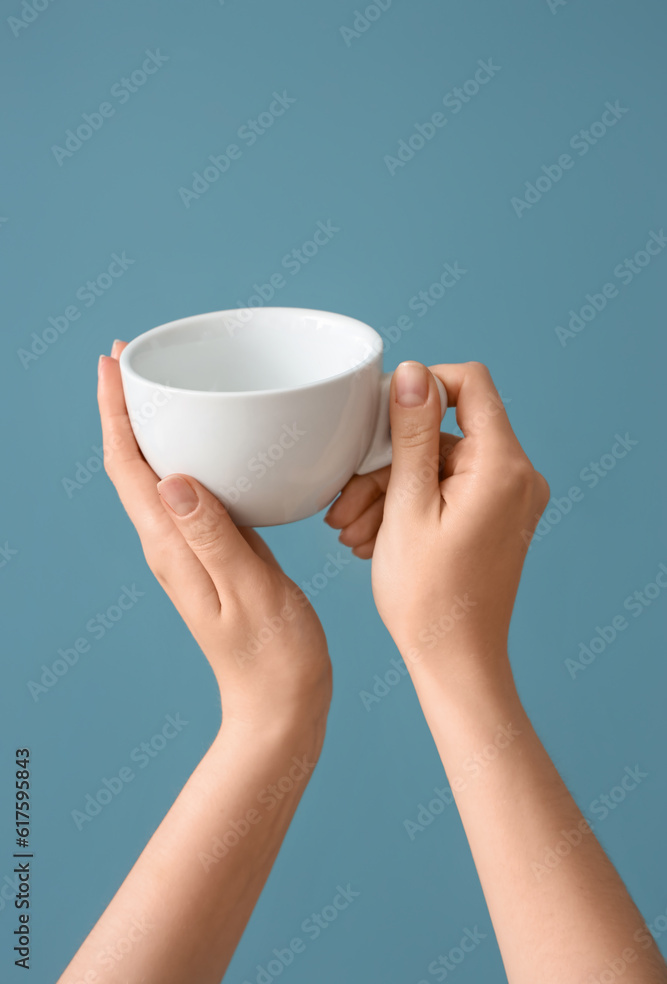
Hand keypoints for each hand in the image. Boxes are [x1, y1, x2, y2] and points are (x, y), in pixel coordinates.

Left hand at [98, 342, 331, 736]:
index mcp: (172, 548)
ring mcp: (190, 549)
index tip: (113, 364)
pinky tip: (209, 441)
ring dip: (150, 427)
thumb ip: (212, 534)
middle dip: (125, 408)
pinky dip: (187, 454)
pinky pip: (188, 492)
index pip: (128, 468)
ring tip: (159, 386)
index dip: (115, 412)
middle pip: (132, 465)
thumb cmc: (273, 655)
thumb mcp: (248, 590)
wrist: (280, 704)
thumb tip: (172, 476)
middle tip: (131, 358)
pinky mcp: (214, 551)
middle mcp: (170, 544)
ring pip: (156, 475)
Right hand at [325, 361, 548, 679]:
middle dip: (389, 463)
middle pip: (445, 433)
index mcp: (503, 467)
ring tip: (354, 531)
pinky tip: (373, 537)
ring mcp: (508, 499)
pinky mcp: (496, 517)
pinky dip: (409, 506)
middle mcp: (517, 477)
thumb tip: (413, 372)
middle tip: (345, 503)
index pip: (470, 384)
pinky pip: (448, 490)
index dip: (422, 388)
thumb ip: (412, 434)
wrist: (455, 662)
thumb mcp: (407, 506)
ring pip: (439, 465)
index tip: (380, 420)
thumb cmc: (429, 597)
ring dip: (390, 491)